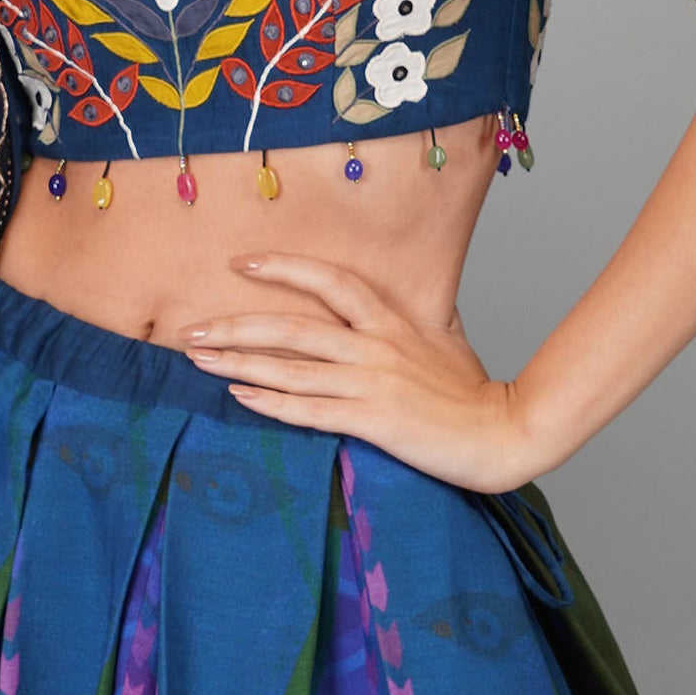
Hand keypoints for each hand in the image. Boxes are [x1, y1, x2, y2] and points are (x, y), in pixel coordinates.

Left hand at [180, 252, 542, 493]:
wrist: (504, 431)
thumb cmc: (472, 389)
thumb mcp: (445, 335)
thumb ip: (415, 313)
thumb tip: (405, 292)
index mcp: (391, 320)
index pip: (331, 280)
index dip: (284, 267)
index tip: (241, 262)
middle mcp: (375, 345)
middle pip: (293, 325)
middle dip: (236, 324)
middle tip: (191, 327)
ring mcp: (372, 383)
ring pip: (291, 368)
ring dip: (238, 362)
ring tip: (198, 358)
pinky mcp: (373, 420)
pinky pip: (310, 410)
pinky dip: (270, 403)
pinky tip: (238, 396)